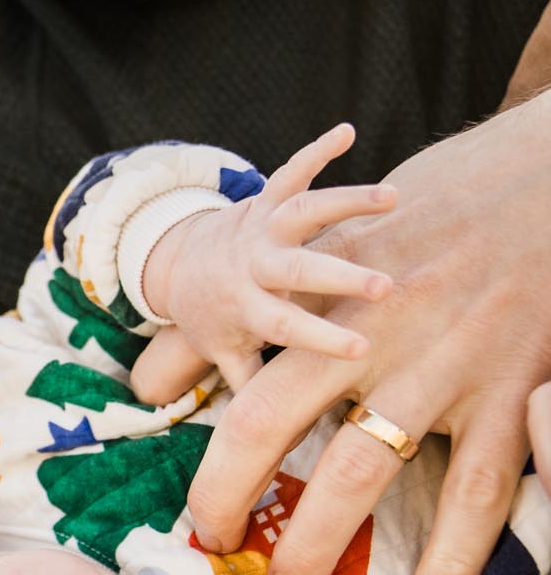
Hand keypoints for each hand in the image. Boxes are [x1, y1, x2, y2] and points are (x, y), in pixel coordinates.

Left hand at [137, 124, 393, 393]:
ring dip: (344, 203)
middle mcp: (255, 266)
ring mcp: (261, 227)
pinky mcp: (267, 196)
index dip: (318, 337)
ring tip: (393, 199)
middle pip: (298, 270)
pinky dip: (314, 149)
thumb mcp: (230, 355)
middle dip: (339, 276)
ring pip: (302, 212)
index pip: (285, 327)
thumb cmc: (219, 319)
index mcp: (249, 308)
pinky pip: (289, 169)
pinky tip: (346, 130)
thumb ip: (257, 391)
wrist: (182, 265)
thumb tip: (285, 444)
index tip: (360, 349)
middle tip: (385, 285)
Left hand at [182, 92, 550, 574]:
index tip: (203, 524)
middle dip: (246, 508)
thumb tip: (148, 380)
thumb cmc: (427, 216)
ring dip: (329, 542)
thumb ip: (230, 322)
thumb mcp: (320, 255)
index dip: (219, 479)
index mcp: (327, 313)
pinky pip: (485, 491)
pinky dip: (458, 557)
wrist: (547, 176)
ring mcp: (452, 371)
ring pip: (372, 472)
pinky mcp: (519, 394)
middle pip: (284, 437)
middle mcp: (381, 345)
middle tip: (231, 558)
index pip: (251, 409)